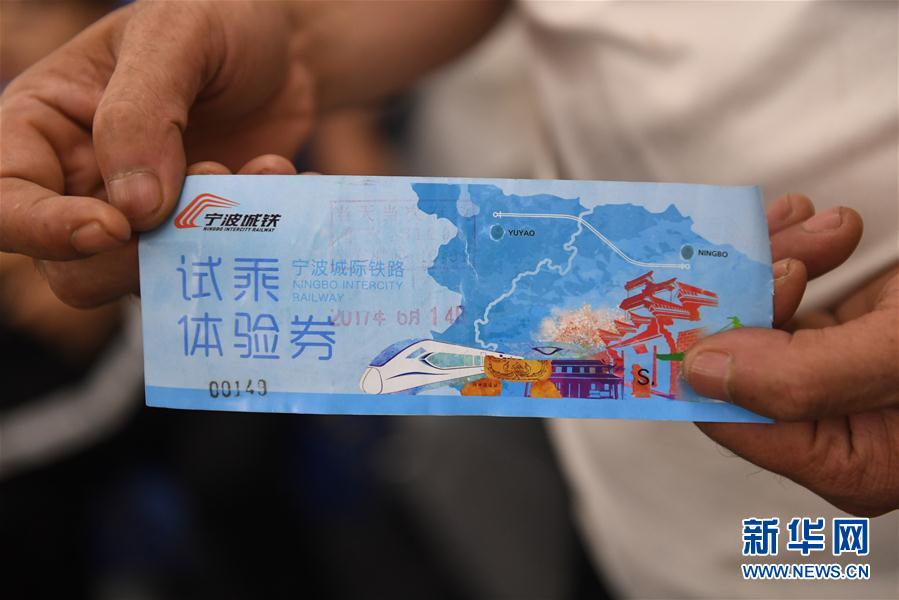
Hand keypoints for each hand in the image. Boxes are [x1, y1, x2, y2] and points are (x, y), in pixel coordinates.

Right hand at [0, 1, 312, 306]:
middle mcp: (82, 182)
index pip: (7, 201)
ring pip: (145, 278)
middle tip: (203, 192)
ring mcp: (144, 216)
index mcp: (43, 125)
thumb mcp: (175, 34)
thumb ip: (141, 111)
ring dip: (203, 240)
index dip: (46, 230)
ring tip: (244, 170)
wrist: (288, 47)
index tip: (115, 226)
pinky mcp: (199, 233)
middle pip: (74, 266)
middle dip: (140, 251)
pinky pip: (212, 264)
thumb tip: (135, 208)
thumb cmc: (219, 19)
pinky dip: (250, 233)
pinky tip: (274, 172)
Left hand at [685, 194, 897, 515]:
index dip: (711, 349)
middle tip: (781, 245)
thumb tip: (700, 373)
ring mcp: (843, 376)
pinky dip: (803, 252)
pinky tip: (827, 225)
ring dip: (784, 258)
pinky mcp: (856, 332)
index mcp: (848, 460)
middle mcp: (837, 426)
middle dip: (755, 291)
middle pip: (743, 357)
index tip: (700, 290)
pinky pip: (798, 294)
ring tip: (830, 226)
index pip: (733, 415)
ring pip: (765, 315)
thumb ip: (801, 378)